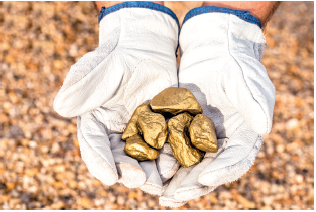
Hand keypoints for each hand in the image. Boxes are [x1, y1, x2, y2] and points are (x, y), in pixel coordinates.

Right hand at [54, 2, 180, 194]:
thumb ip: (81, 87)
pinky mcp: (161, 127)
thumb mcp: (98, 68)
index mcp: (95, 122)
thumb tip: (60, 108)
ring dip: (152, 170)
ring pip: (144, 156)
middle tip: (140, 180)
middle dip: (129, 171)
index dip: (100, 162)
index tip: (109, 177)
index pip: (94, 145)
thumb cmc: (117, 56)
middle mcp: (116, 132)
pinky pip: (166, 145)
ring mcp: (140, 132)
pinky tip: (177, 162)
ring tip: (160, 179)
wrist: (145, 47)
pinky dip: (170, 155)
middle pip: (120, 157)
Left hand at [159, 7, 274, 206]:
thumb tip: (263, 128)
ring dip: (177, 181)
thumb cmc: (233, 62)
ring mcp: (203, 136)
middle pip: (210, 168)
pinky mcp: (184, 128)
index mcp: (244, 133)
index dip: (223, 170)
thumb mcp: (245, 80)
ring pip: (191, 164)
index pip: (236, 158)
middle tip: (174, 197)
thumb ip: (255, 103)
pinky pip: (174, 148)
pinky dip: (165, 161)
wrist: (213, 48)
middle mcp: (224, 140)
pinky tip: (151, 171)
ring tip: (162, 195)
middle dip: (193, 184)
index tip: (205, 178)